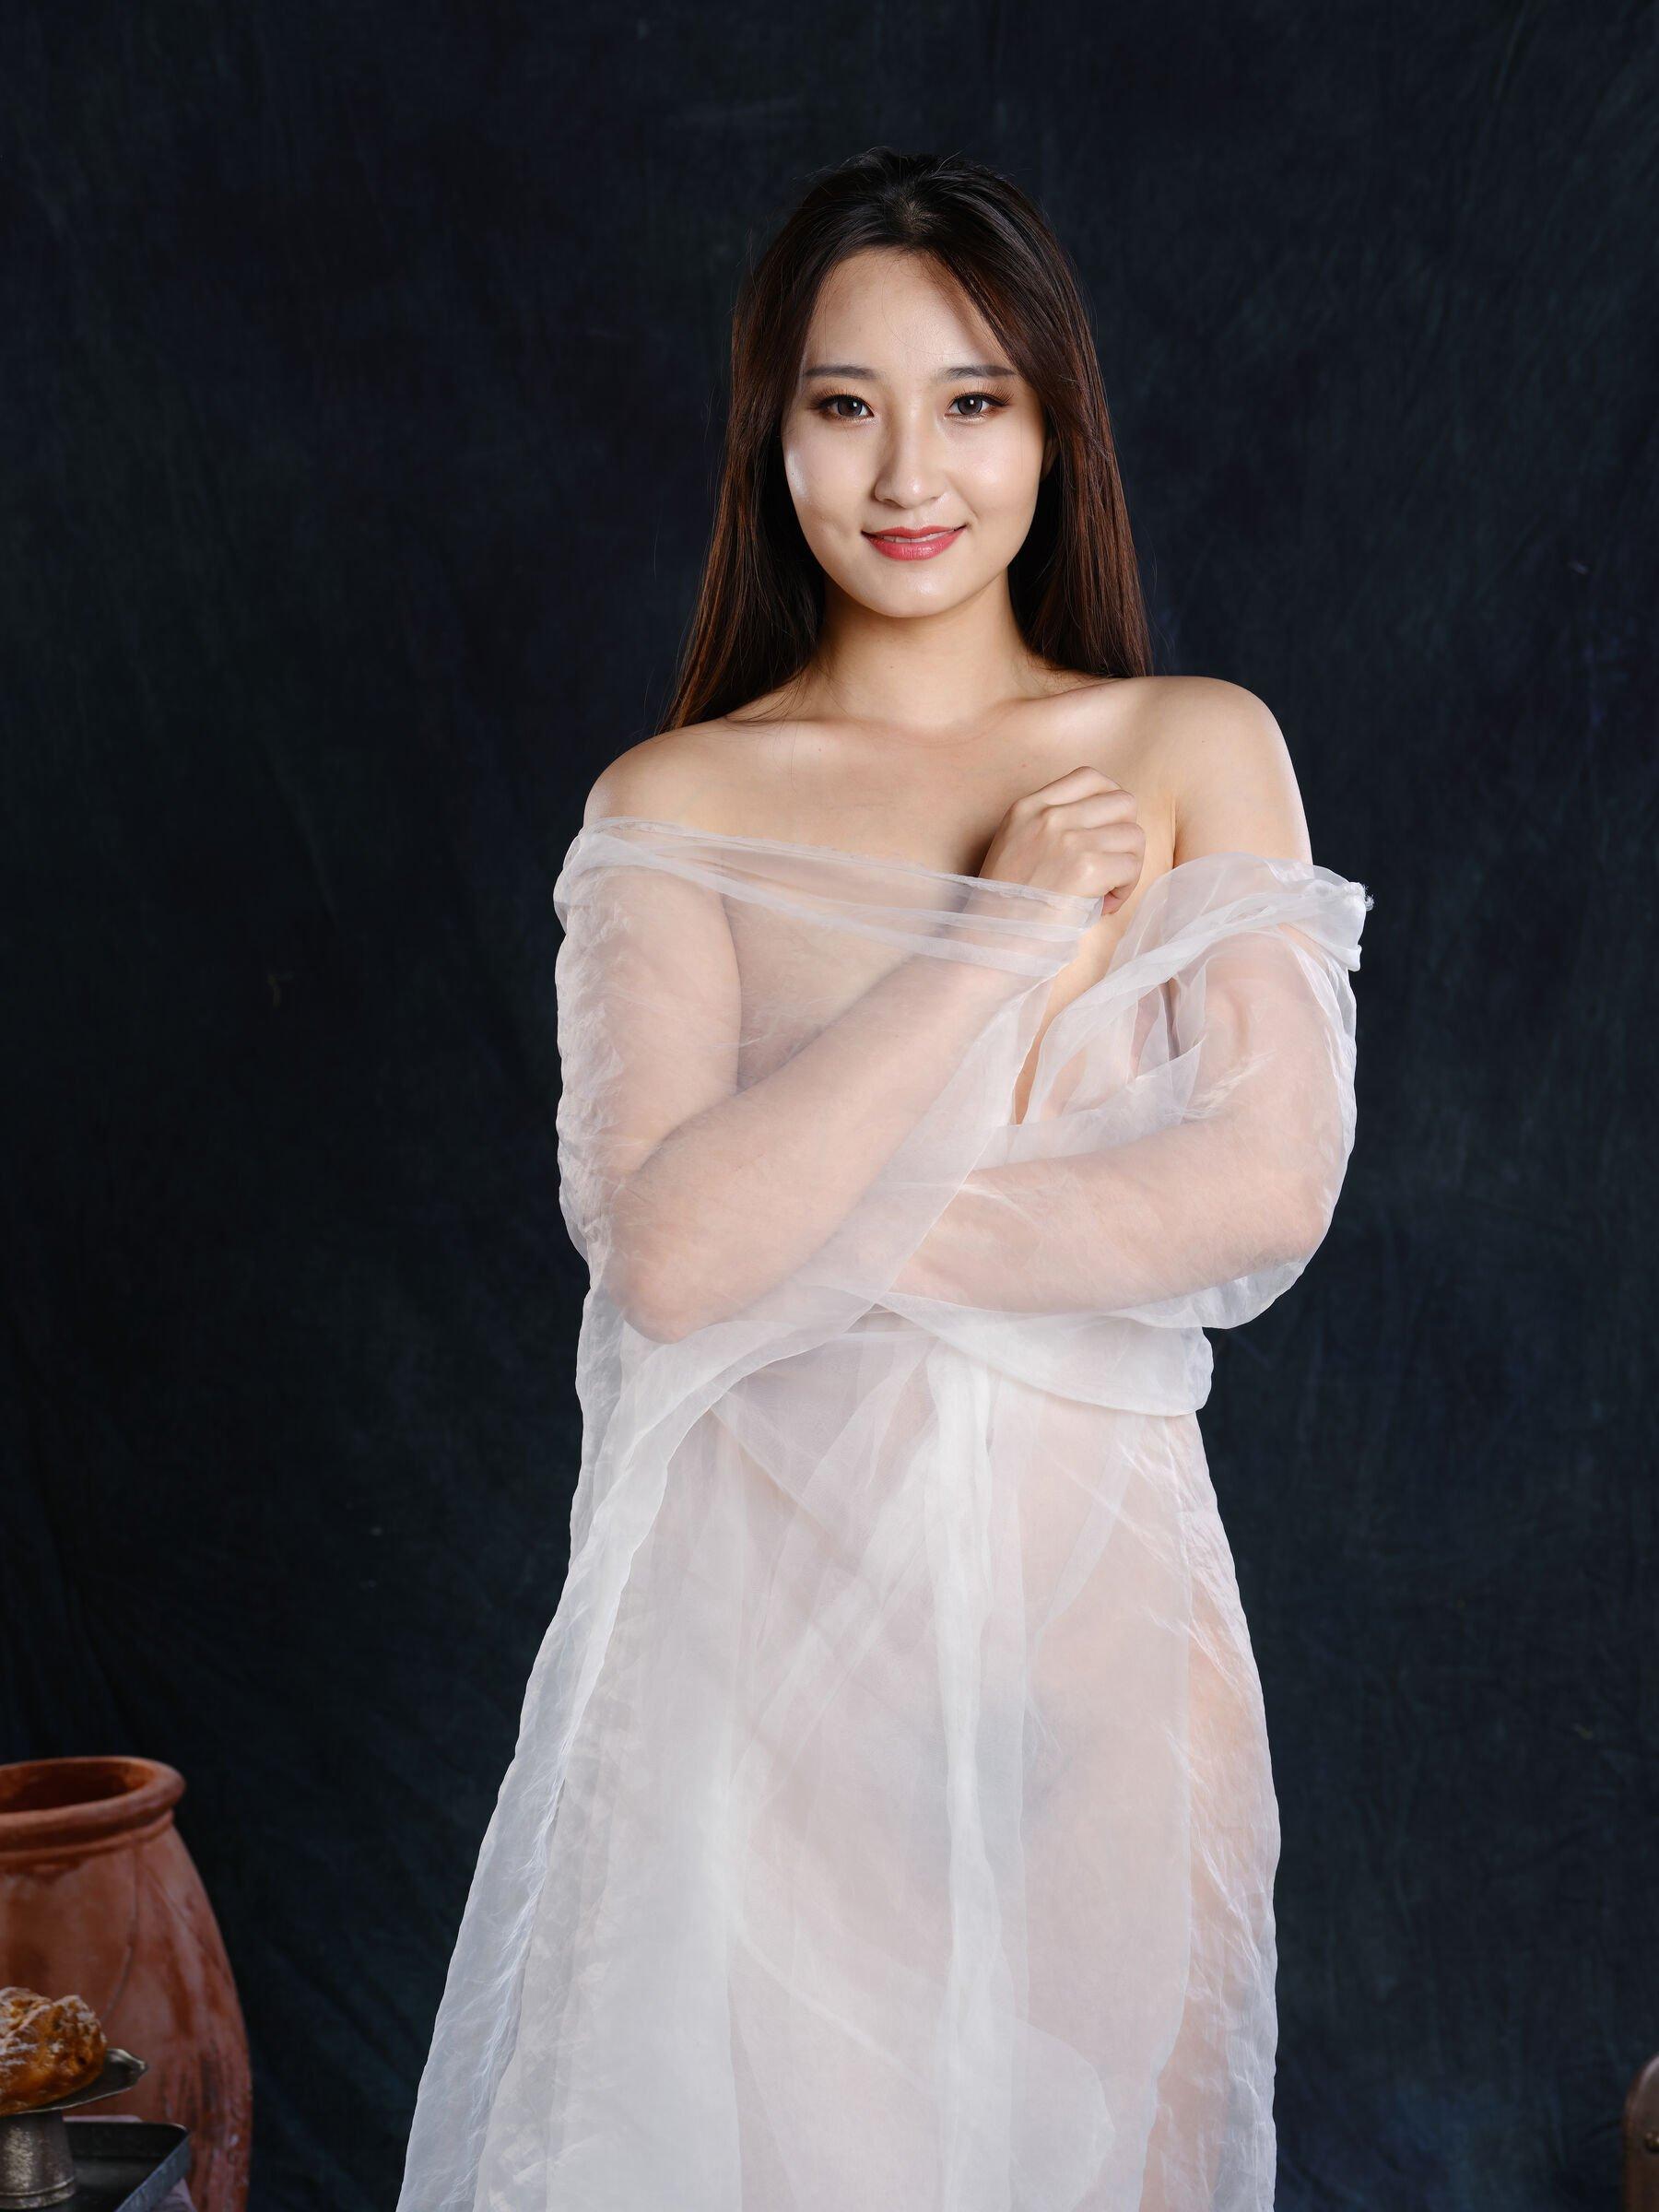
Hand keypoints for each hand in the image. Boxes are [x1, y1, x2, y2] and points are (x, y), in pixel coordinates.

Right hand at [978, 765, 1144, 912]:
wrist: (990, 939)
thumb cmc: (1006, 904)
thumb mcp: (1016, 845)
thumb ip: (1051, 827)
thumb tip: (1107, 828)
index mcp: (1029, 806)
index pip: (1090, 777)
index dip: (1110, 803)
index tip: (1107, 832)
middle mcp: (1049, 815)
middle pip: (1123, 802)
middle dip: (1125, 836)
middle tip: (1111, 865)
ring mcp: (1067, 839)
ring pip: (1134, 835)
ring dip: (1129, 866)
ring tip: (1107, 890)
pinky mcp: (1084, 868)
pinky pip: (1131, 866)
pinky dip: (1125, 889)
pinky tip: (1105, 905)